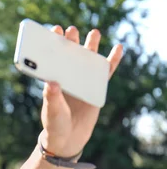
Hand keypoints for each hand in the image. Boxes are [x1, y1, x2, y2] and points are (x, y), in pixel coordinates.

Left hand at [40, 26, 122, 156]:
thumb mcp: (52, 111)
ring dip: (91, 46)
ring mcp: (82, 81)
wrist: (68, 139)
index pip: (52, 58)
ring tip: (94, 32)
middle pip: (70, 55)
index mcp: (53, 79)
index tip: (54, 30)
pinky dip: (112, 60)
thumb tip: (52, 82)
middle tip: (72, 30)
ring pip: (88, 60)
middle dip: (71, 41)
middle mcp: (67, 77)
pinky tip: (117, 48)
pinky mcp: (96, 88)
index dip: (53, 44)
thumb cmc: (54, 123)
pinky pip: (105, 72)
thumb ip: (51, 97)